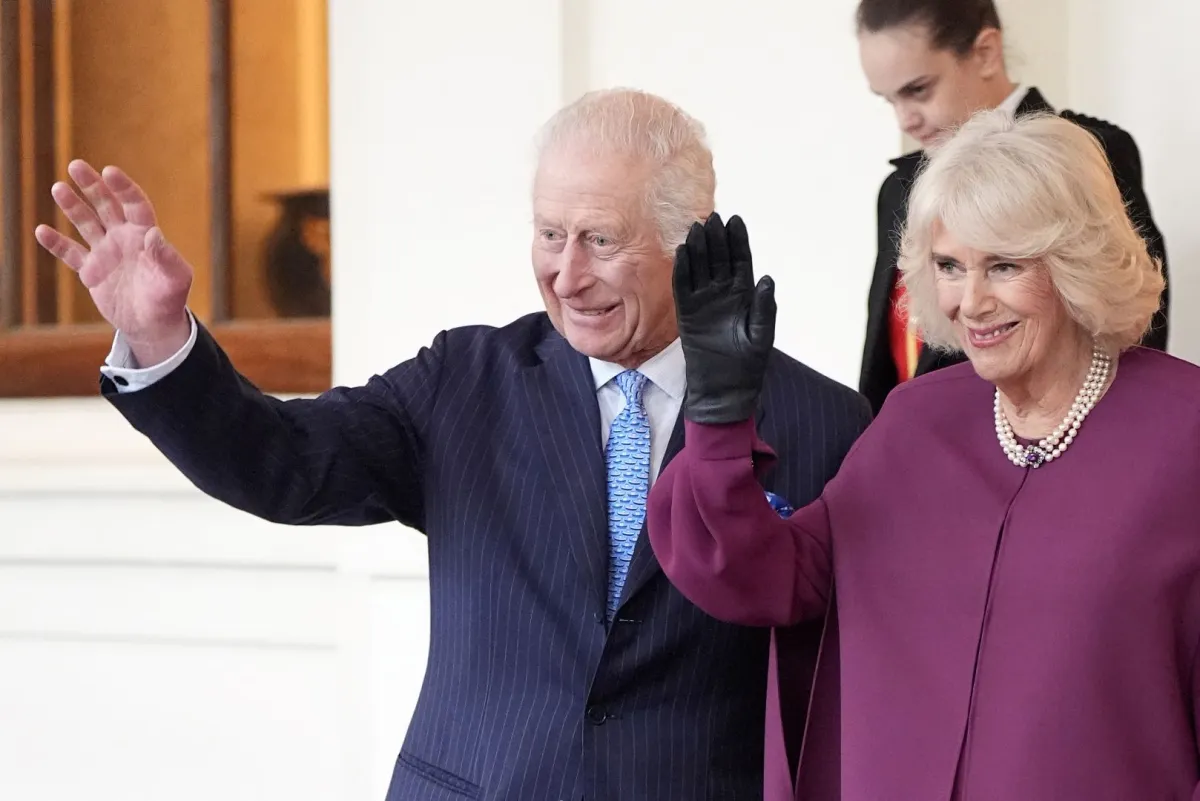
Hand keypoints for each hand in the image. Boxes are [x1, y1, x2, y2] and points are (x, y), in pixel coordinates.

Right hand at [34, 159, 193, 363]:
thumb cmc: (170, 300)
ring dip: (72, 206)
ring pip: (86, 223)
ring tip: (58, 188)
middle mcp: (124, 238)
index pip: (134, 204)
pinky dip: (56, 243)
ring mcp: (106, 253)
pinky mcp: (91, 272)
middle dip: (92, 186)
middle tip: (76, 165)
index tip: (109, 172)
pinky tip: (42, 231)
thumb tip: (154, 235)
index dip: (123, 188)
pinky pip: (70, 253)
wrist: (153, 325)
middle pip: (106, 205)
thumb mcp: (175, 279)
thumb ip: (166, 257)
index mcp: (145, 235)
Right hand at [673, 212, 775, 424]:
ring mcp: (703, 302)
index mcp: (744, 295)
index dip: (738, 241)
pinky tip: (682, 252)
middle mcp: (723, 294)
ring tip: (696, 228)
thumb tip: (767, 278)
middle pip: (718, 259)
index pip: (740, 261)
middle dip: (716, 238)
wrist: (723, 389)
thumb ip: (764, 307)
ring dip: (698, 249)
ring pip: (699, 269)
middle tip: (712, 217)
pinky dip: (682, 270)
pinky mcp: (686, 313)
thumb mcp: (761, 336)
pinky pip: (683, 287)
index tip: (735, 220)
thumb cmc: (747, 365)